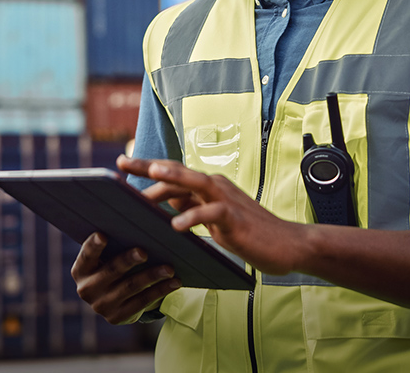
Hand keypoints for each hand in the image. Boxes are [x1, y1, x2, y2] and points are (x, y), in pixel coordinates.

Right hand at [71, 231, 181, 324]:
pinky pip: (142, 302)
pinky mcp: (118, 317)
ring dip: (152, 276)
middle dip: (128, 261)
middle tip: (143, 252)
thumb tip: (134, 218)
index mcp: (80, 270)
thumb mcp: (104, 257)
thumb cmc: (110, 266)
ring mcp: (102, 306)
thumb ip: (112, 244)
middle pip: (111, 271)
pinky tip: (174, 282)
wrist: (109, 300)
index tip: (103, 235)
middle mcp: (87, 289)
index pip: (86, 256)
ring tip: (169, 268)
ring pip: (131, 287)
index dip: (93, 246)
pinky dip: (160, 290)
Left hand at [117, 155, 409, 312]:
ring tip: (149, 179)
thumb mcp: (214, 222)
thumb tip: (162, 213)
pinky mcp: (236, 217)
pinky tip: (177, 226)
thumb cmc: (249, 234)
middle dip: (148, 167)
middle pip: (176, 171)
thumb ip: (192, 212)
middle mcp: (213, 186)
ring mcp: (225, 199)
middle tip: (122, 164)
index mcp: (206, 186)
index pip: (171, 173)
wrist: (288, 245)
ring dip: (171, 179)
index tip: (121, 163)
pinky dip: (194, 217)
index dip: (146, 167)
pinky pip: (212, 214)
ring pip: (194, 183)